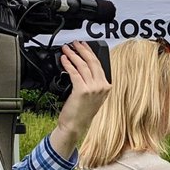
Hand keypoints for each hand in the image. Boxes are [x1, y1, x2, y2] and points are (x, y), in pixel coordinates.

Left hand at [50, 42, 111, 156]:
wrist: (75, 126)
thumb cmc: (81, 113)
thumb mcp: (92, 96)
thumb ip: (92, 82)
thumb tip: (82, 66)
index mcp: (106, 87)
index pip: (98, 64)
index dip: (90, 52)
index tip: (83, 46)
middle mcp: (101, 87)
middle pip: (92, 62)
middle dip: (82, 49)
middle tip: (74, 43)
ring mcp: (93, 89)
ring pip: (82, 65)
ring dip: (73, 55)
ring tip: (66, 49)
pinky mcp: (82, 90)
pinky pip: (74, 72)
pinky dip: (68, 64)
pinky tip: (64, 59)